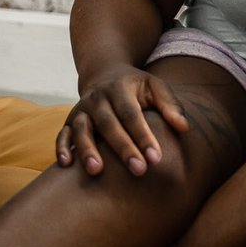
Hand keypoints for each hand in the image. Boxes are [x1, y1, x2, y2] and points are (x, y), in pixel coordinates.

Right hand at [55, 65, 188, 176]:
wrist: (105, 75)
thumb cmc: (136, 88)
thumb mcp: (154, 87)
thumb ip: (170, 105)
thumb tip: (184, 127)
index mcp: (119, 89)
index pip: (132, 114)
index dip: (143, 136)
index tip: (156, 159)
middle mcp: (97, 98)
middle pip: (108, 124)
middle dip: (122, 148)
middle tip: (139, 170)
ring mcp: (81, 110)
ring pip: (82, 130)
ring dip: (88, 150)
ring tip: (97, 171)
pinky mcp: (69, 121)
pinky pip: (62, 134)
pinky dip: (62, 148)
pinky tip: (66, 165)